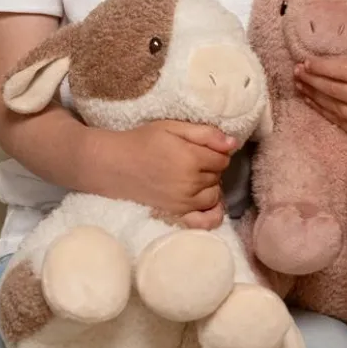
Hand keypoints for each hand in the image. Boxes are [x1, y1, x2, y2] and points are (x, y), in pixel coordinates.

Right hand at [84, 120, 236, 229]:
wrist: (113, 164)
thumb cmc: (141, 141)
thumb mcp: (171, 127)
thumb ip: (204, 134)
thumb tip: (233, 143)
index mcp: (191, 158)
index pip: (222, 158)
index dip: (214, 150)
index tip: (199, 147)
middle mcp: (190, 184)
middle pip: (219, 176)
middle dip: (210, 167)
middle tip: (190, 159)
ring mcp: (184, 202)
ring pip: (214, 195)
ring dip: (209, 185)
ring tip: (191, 176)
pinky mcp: (177, 214)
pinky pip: (206, 220)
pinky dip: (211, 212)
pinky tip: (203, 201)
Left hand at [295, 57, 346, 151]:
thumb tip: (334, 63)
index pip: (344, 71)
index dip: (322, 66)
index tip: (306, 61)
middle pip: (335, 89)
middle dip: (312, 79)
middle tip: (296, 71)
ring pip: (333, 106)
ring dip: (312, 94)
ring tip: (298, 84)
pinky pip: (339, 121)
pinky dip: (322, 110)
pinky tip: (311, 100)